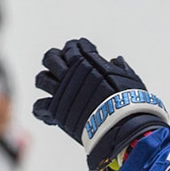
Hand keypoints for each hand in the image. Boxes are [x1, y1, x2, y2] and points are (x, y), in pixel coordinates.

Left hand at [33, 38, 169, 170]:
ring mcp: (62, 92)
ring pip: (41, 79)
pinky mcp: (57, 111)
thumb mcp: (130, 79)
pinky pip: (39, 107)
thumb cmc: (130, 102)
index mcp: (88, 61)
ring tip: (52, 87)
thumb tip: (116, 60)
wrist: (122, 124)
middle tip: (62, 67)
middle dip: (55, 60)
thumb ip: (121, 69)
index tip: (82, 52)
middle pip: (51, 58)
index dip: (77, 47)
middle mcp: (71, 74)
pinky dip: (42, 110)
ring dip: (45, 81)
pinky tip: (49, 113)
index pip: (74, 46)